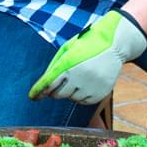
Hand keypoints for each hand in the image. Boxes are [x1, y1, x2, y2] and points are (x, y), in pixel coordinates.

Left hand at [29, 10, 146, 104]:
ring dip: (71, 92)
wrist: (114, 45)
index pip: (48, 82)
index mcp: (68, 63)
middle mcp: (79, 76)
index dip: (38, 91)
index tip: (32, 97)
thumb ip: (54, 67)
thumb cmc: (87, 45)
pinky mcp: (101, 93)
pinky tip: (87, 84)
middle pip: (58, 94)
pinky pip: (84, 102)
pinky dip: (82, 96)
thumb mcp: (68, 49)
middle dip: (55, 91)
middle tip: (59, 84)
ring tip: (79, 78)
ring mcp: (91, 85)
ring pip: (72, 98)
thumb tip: (44, 87)